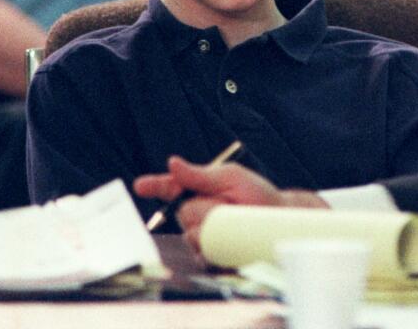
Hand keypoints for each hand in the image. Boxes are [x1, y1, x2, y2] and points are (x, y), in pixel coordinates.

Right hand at [133, 158, 325, 249]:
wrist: (277, 219)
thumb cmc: (255, 193)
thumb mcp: (230, 177)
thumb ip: (200, 174)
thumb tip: (172, 163)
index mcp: (195, 190)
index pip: (168, 187)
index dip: (154, 185)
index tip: (140, 185)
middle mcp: (193, 213)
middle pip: (183, 212)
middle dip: (203, 207)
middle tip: (228, 202)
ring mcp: (199, 235)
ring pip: (192, 234)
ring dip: (212, 227)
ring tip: (233, 220)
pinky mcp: (209, 254)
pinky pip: (201, 254)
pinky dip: (213, 247)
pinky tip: (228, 240)